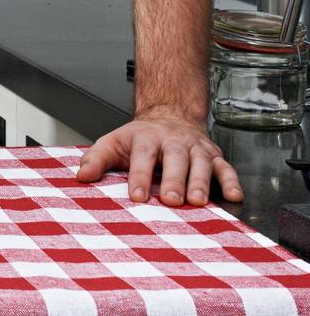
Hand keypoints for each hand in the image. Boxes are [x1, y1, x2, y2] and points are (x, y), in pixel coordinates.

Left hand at [75, 112, 242, 206]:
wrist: (169, 115)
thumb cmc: (139, 138)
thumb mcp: (113, 143)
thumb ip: (96, 159)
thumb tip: (81, 177)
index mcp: (146, 138)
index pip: (142, 157)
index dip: (138, 176)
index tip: (135, 196)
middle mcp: (173, 142)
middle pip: (175, 159)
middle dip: (173, 180)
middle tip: (171, 200)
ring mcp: (195, 148)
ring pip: (201, 163)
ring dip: (202, 182)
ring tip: (198, 201)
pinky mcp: (214, 156)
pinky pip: (226, 168)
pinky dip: (232, 181)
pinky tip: (234, 196)